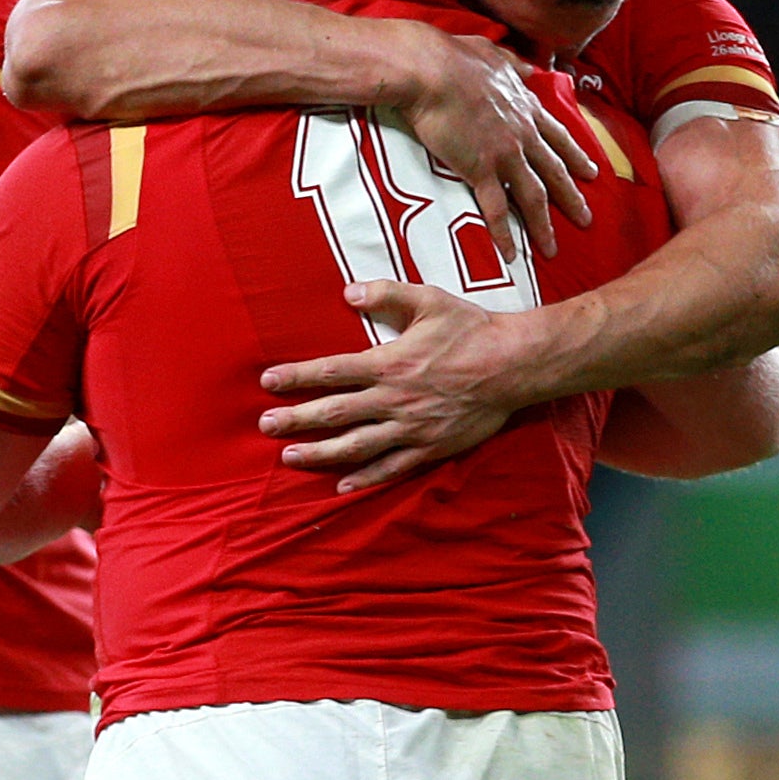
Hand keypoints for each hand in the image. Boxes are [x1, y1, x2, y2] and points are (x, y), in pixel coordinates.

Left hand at [258, 284, 569, 493]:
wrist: (514, 365)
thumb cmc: (471, 330)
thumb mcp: (429, 300)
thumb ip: (386, 294)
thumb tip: (347, 292)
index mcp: (389, 363)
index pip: (331, 371)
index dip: (296, 376)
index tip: (267, 381)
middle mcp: (393, 399)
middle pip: (335, 412)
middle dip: (296, 419)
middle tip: (265, 426)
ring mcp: (411, 427)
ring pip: (356, 445)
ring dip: (320, 453)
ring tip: (290, 457)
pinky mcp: (430, 447)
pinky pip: (392, 468)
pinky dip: (365, 479)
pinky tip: (341, 487)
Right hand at [394, 38, 592, 252]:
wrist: (430, 69)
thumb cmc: (454, 57)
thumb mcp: (493, 54)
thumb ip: (513, 64)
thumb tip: (527, 65)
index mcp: (524, 106)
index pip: (557, 136)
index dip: (575, 155)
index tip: (591, 172)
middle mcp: (522, 133)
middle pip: (553, 171)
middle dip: (572, 197)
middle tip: (587, 219)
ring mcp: (505, 153)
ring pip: (533, 196)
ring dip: (544, 226)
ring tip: (553, 249)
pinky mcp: (480, 169)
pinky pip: (497, 209)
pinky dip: (505, 234)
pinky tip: (512, 254)